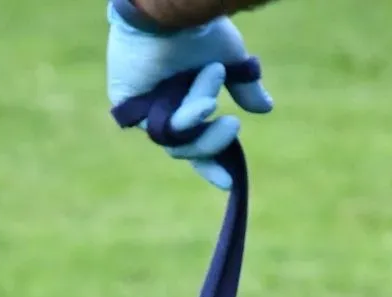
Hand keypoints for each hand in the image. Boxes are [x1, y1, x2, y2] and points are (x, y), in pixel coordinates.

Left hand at [106, 0, 272, 189]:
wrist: (172, 8)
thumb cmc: (198, 27)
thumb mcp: (230, 60)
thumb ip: (244, 87)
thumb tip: (265, 108)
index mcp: (186, 102)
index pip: (197, 143)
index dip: (212, 164)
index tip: (230, 183)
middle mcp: (164, 109)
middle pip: (185, 148)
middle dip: (211, 141)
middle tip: (232, 124)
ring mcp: (144, 108)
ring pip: (174, 137)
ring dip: (198, 114)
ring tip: (211, 83)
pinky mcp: (126, 103)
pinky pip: (156, 126)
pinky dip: (183, 115)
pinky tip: (197, 99)